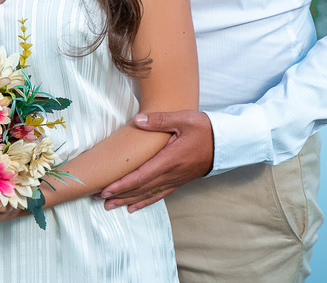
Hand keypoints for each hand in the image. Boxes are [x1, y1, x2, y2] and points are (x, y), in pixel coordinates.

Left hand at [98, 110, 212, 211]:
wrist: (227, 143)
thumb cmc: (205, 129)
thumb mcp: (184, 119)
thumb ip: (159, 120)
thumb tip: (137, 121)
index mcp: (169, 160)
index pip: (141, 176)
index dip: (122, 184)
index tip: (105, 189)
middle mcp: (171, 174)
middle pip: (141, 188)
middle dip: (119, 195)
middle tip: (99, 199)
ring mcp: (175, 180)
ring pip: (148, 194)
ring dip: (128, 200)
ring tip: (110, 206)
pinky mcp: (179, 181)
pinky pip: (159, 195)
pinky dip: (145, 202)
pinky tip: (134, 206)